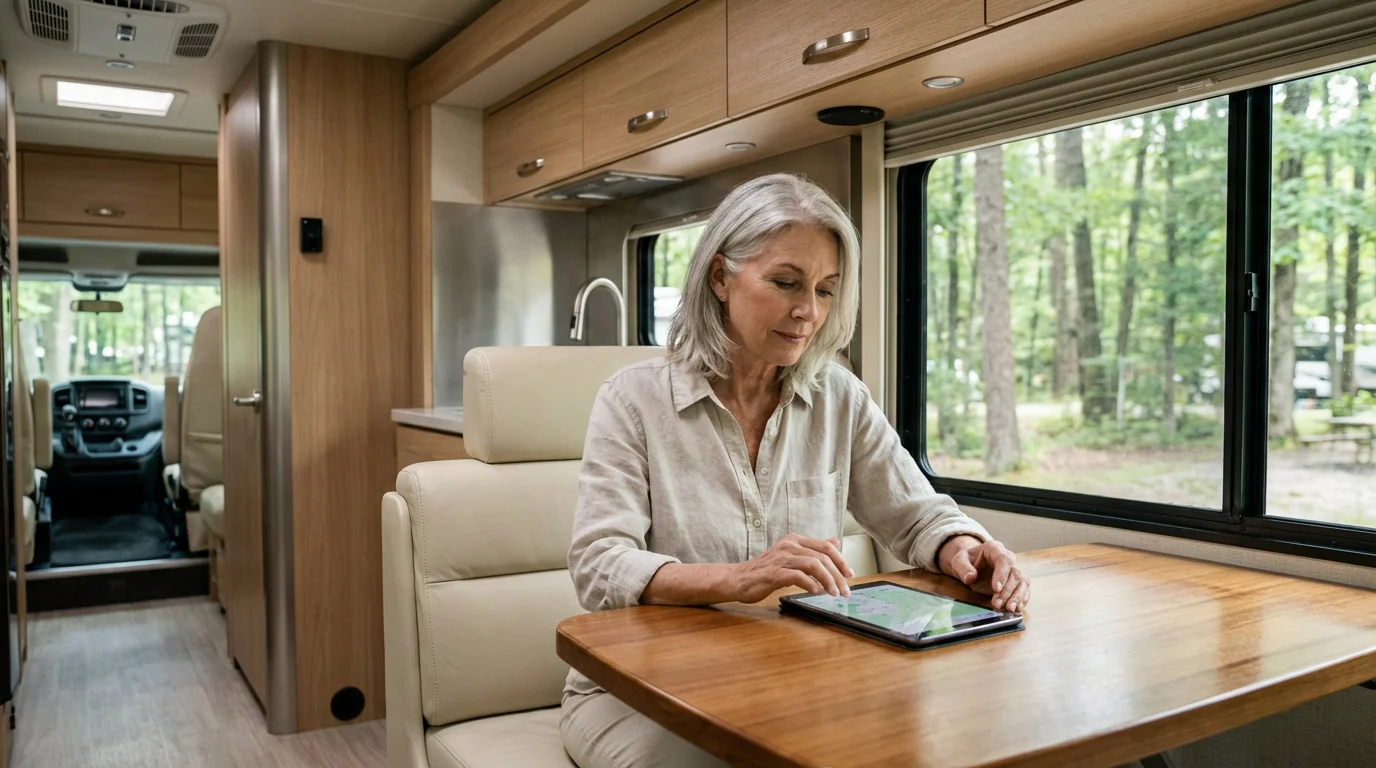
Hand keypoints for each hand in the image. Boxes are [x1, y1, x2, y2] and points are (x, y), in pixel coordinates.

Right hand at [731, 534, 853, 602]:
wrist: (737, 579)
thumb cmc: (764, 571)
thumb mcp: (791, 557)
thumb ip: (812, 550)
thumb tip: (835, 542)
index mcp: (794, 540)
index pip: (826, 547)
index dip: (841, 561)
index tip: (850, 575)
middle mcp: (789, 545)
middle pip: (823, 557)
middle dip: (838, 575)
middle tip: (845, 590)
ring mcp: (781, 558)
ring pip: (814, 565)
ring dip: (828, 581)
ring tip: (834, 593)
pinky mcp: (774, 573)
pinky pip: (798, 576)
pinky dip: (811, 585)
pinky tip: (815, 592)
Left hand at [938, 535, 1029, 612]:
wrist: (969, 565)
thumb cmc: (965, 561)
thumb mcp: (959, 561)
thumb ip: (963, 568)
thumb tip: (970, 577)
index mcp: (994, 549)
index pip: (1003, 559)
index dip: (1002, 574)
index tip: (996, 589)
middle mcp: (1007, 559)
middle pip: (1014, 574)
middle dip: (1007, 591)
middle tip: (997, 604)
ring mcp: (1013, 571)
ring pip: (1022, 583)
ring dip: (1017, 597)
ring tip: (1009, 609)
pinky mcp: (1015, 583)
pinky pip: (1024, 590)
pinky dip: (1021, 600)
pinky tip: (1016, 609)